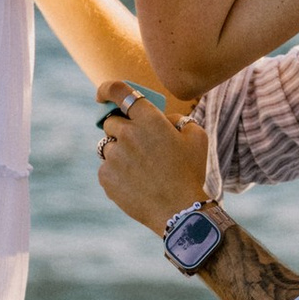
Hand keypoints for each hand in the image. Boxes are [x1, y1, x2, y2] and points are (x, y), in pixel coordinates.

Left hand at [94, 82, 210, 235]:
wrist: (180, 210)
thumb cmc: (190, 172)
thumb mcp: (196, 137)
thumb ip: (177, 120)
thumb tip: (163, 119)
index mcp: (148, 119)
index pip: (118, 91)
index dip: (106, 89)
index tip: (102, 96)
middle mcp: (127, 133)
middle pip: (111, 123)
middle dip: (122, 130)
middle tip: (139, 146)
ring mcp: (114, 156)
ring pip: (108, 147)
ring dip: (120, 153)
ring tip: (141, 170)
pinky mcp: (106, 177)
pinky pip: (106, 168)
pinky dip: (117, 174)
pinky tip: (136, 184)